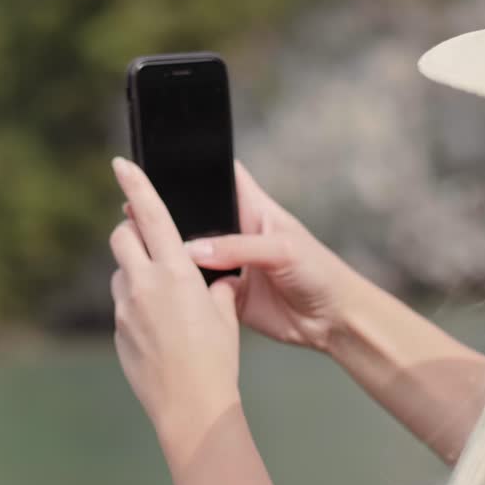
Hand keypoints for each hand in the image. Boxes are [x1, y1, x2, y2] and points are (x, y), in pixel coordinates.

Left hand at [108, 156, 241, 443]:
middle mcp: (144, 284)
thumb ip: (216, 287)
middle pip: (122, 237)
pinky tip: (160, 331)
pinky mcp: (118, 332)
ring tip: (165, 300)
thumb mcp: (225, 315)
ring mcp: (125, 309)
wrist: (191, 405)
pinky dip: (137, 306)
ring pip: (121, 273)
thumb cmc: (216, 358)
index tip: (121, 163)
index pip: (151, 215)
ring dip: (136, 273)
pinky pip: (123, 306)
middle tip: (148, 239)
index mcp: (175, 272)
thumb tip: (215, 278)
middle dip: (131, 231)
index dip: (136, 185)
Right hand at [173, 160, 357, 353]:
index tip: (169, 164)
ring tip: (157, 253)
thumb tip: (194, 250)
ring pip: (192, 254)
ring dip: (179, 256)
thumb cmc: (320, 273)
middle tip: (151, 219)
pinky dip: (187, 290)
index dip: (200, 166)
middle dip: (177, 216)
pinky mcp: (226, 295)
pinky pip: (199, 290)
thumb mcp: (282, 251)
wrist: (333, 321)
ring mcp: (229, 265)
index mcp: (253, 210)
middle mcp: (236, 235)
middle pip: (198, 216)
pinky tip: (174, 288)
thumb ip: (238, 248)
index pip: (224, 176)